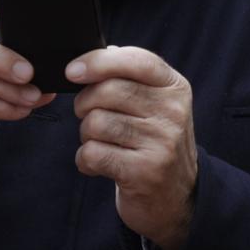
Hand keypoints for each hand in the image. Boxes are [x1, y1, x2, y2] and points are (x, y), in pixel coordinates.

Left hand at [69, 47, 200, 249]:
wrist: (177, 197)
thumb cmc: (155, 143)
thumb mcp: (157, 105)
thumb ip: (133, 77)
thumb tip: (103, 51)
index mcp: (175, 88)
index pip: (136, 60)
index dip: (98, 61)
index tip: (72, 71)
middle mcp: (173, 112)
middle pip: (107, 91)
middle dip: (85, 104)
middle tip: (89, 116)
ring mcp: (162, 143)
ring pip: (96, 123)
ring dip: (86, 135)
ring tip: (102, 143)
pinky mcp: (144, 171)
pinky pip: (92, 153)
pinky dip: (85, 160)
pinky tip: (99, 164)